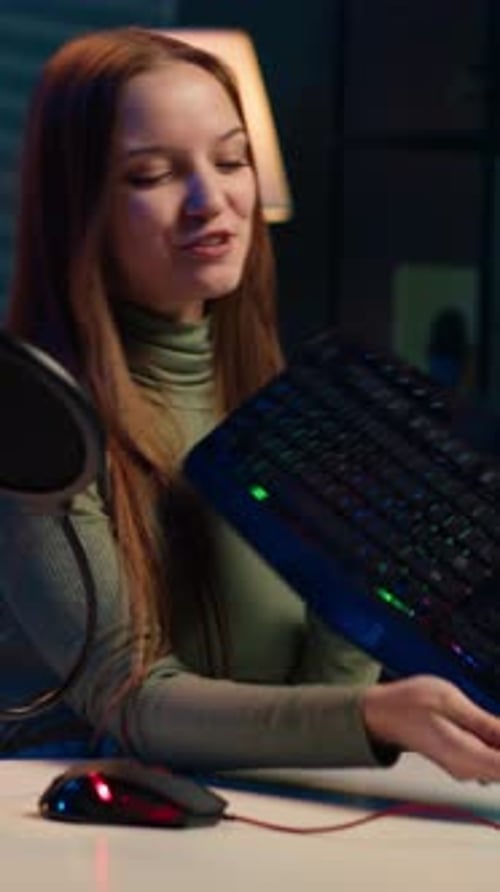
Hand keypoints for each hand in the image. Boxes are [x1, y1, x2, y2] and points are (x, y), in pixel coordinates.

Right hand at [361, 675, 499, 780]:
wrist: (383, 713)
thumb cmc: (409, 703)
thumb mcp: (449, 701)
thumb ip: (485, 723)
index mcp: (465, 755)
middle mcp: (467, 769)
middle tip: (488, 721)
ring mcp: (466, 768)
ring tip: (485, 721)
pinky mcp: (464, 762)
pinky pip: (492, 760)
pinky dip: (497, 746)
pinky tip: (492, 727)